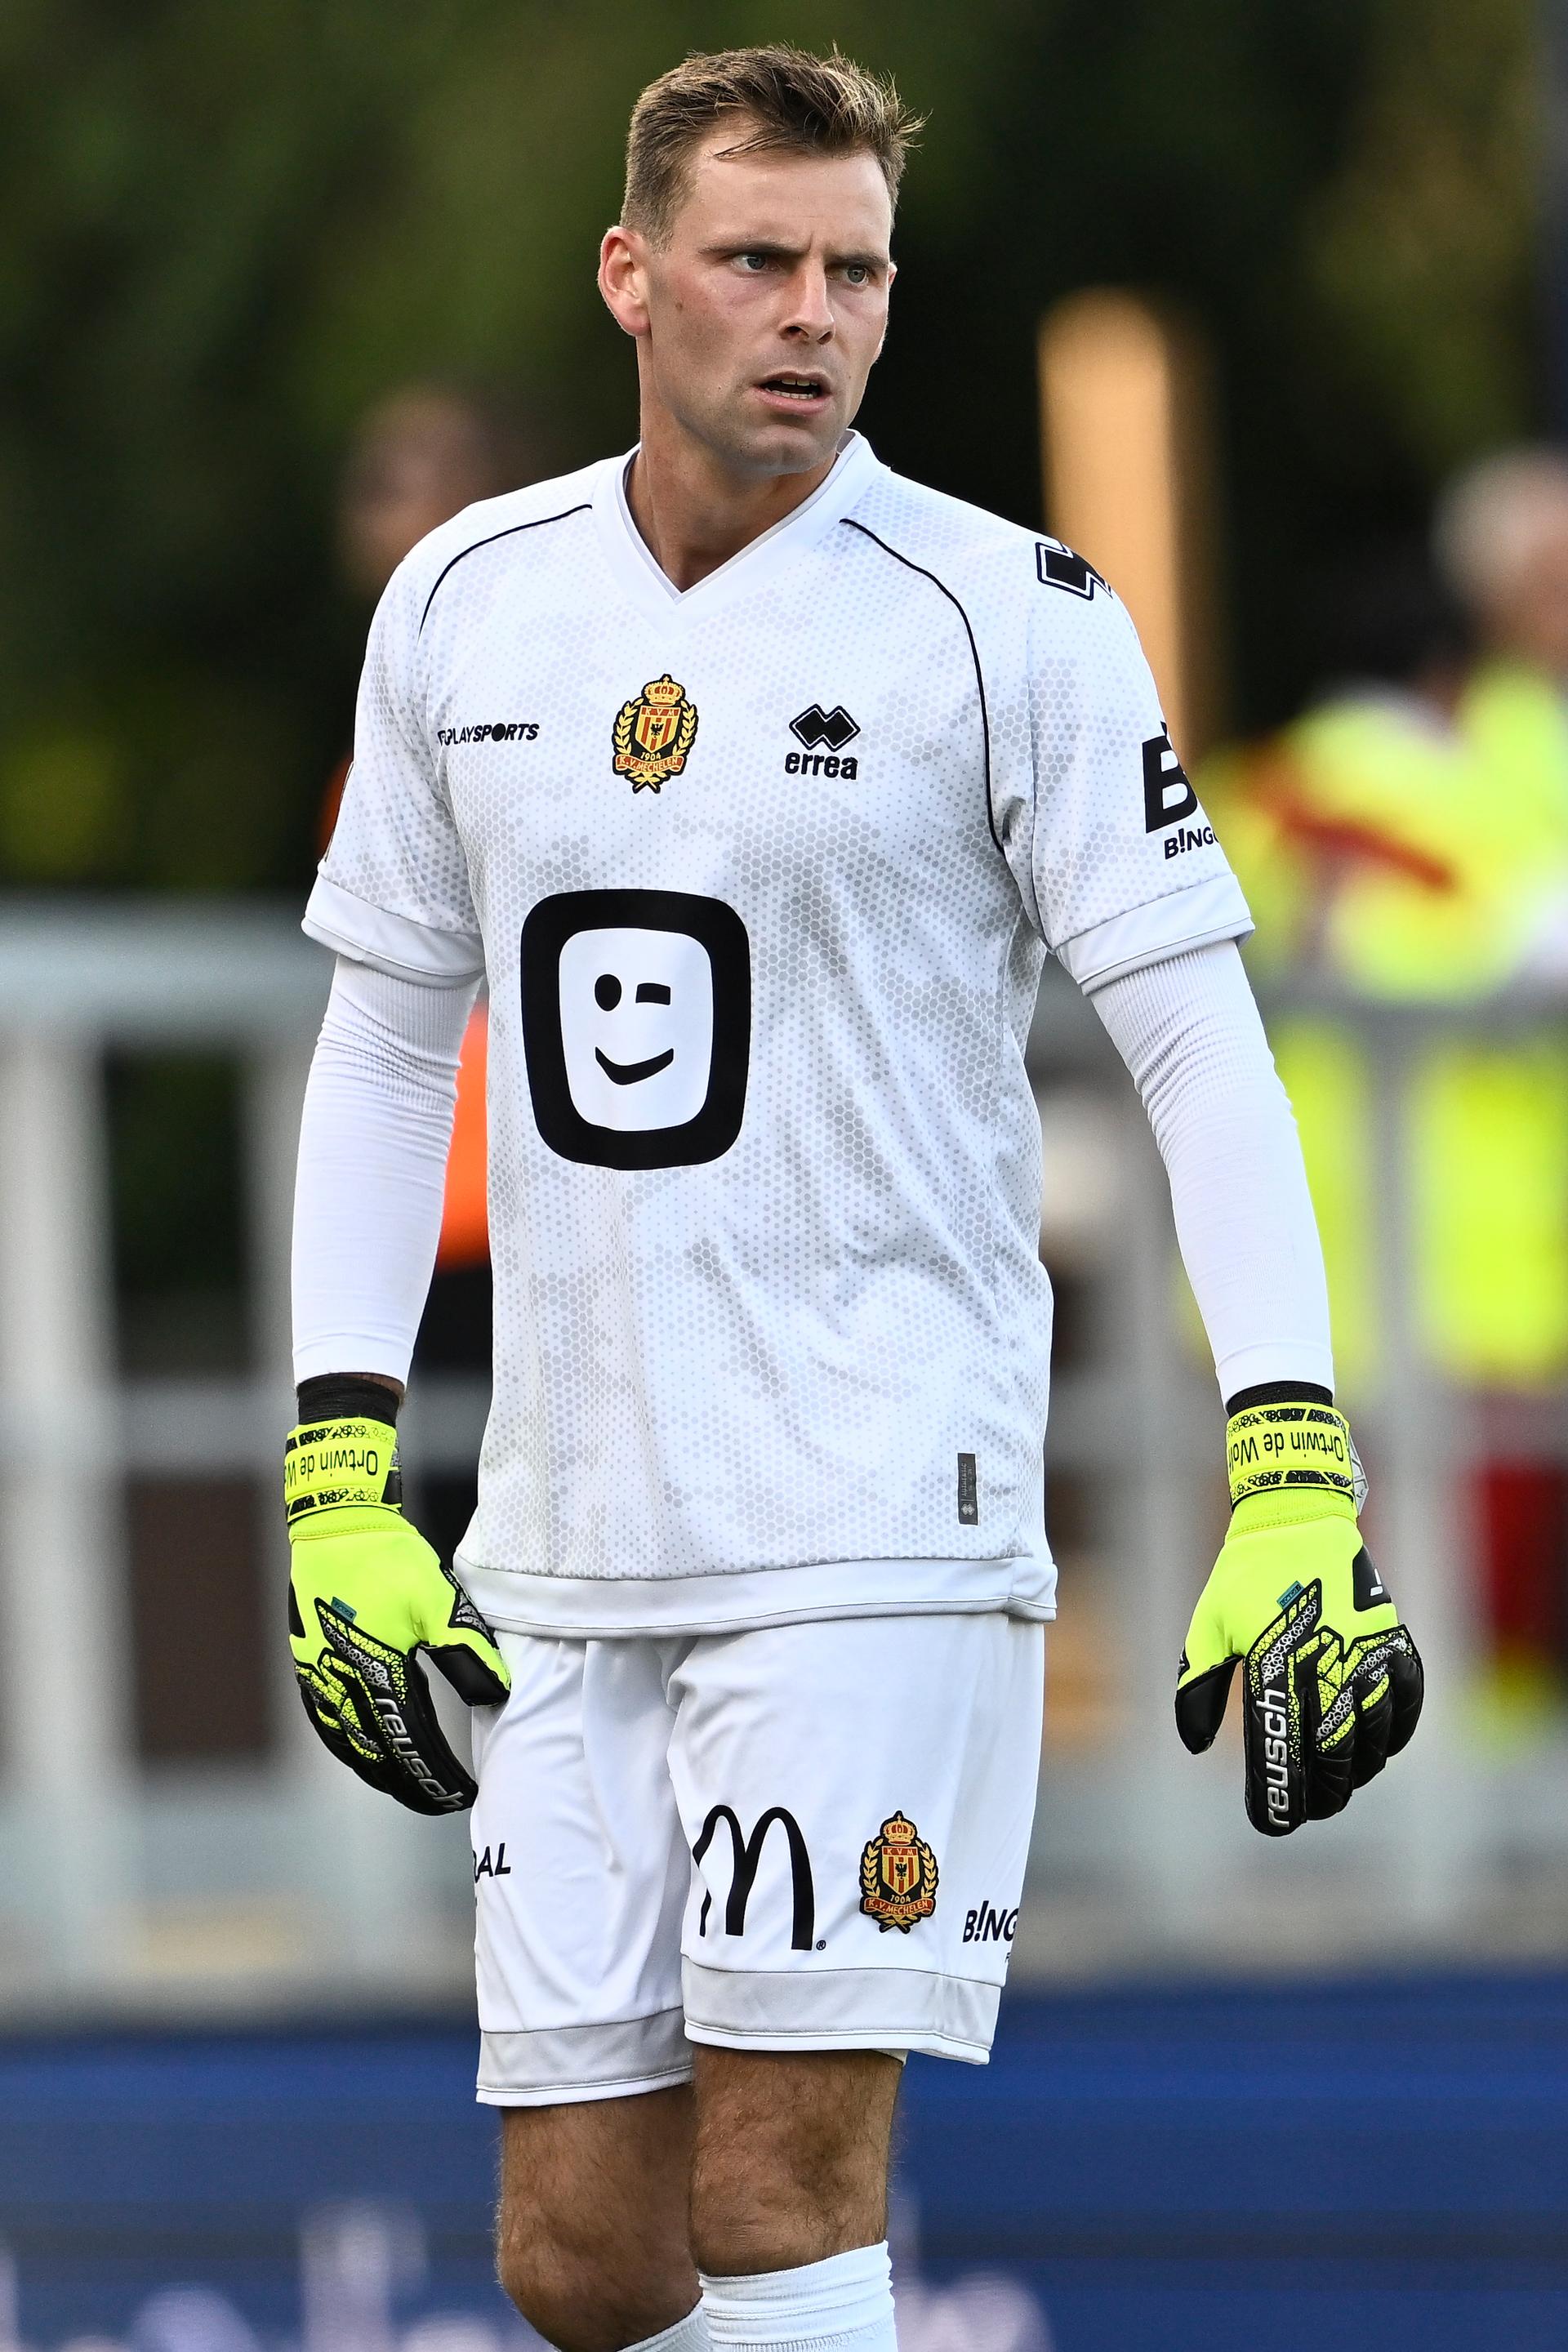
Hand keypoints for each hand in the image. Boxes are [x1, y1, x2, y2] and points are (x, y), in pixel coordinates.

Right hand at [285, 1413, 509, 1812]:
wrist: (335, 1526)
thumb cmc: (390, 1560)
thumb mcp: (440, 1602)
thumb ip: (467, 1651)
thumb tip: (497, 1695)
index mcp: (378, 1673)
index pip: (413, 1743)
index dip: (438, 1775)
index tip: (462, 1795)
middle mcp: (341, 1684)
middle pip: (377, 1755)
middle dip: (410, 1784)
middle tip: (438, 1801)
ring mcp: (317, 1676)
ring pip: (347, 1745)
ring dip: (378, 1771)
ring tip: (405, 1787)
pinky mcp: (307, 1663)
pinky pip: (326, 1722)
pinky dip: (348, 1747)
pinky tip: (361, 1753)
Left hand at [1175, 1401, 1422, 1834]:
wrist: (1295, 1518)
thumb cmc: (1243, 1577)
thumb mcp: (1207, 1627)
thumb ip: (1197, 1688)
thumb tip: (1192, 1744)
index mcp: (1272, 1663)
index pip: (1278, 1750)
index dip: (1278, 1795)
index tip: (1273, 1823)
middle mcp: (1323, 1663)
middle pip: (1332, 1756)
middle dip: (1323, 1794)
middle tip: (1312, 1809)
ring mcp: (1364, 1651)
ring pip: (1374, 1735)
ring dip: (1360, 1769)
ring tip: (1342, 1782)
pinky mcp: (1390, 1638)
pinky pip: (1407, 1699)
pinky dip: (1398, 1731)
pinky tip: (1382, 1748)